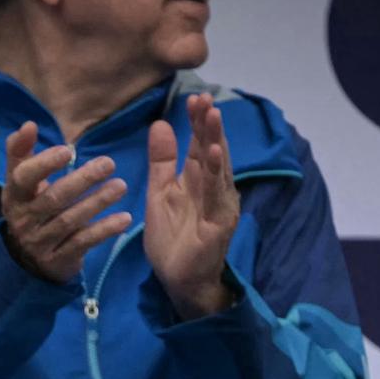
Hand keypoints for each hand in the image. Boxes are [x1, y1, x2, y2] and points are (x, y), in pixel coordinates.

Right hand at [0, 121, 129, 285]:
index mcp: (14, 196)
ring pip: (70, 220)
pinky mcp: (58, 260)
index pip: (23, 178)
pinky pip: (83, 243)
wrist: (27, 259)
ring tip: (121, 186)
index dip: (44, 164)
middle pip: (53, 198)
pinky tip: (123, 218)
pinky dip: (104, 230)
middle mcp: (24, 220)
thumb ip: (21, 152)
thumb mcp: (20, 182)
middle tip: (108, 163)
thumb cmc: (30, 207)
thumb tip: (28, 124)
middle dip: (82, 180)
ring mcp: (40, 242)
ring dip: (97, 202)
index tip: (69, 151)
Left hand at [143, 93, 240, 318]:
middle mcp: (214, 188)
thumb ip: (161, 162)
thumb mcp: (159, 194)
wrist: (178, 280)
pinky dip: (217, 174)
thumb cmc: (172, 239)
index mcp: (198, 180)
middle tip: (205, 99)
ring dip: (216, 141)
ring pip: (218, 168)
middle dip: (209, 125)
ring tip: (213, 116)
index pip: (200, 145)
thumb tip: (161, 124)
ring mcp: (219, 204)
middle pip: (212, 150)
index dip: (198, 122)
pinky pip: (217, 195)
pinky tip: (216, 154)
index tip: (193, 98)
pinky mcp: (219, 223)